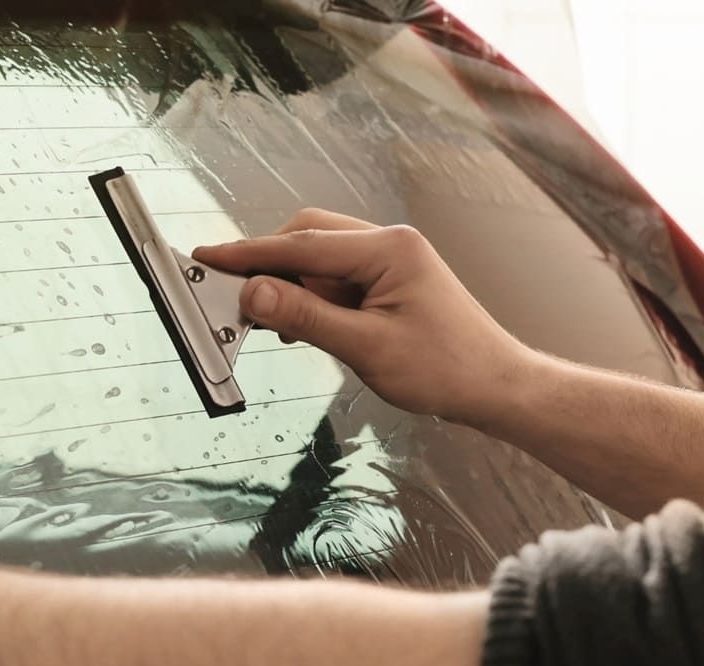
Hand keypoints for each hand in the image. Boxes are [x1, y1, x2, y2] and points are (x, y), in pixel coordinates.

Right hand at [192, 209, 533, 423]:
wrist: (495, 388)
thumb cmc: (447, 369)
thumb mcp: (367, 347)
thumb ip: (306, 315)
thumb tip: (254, 292)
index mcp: (388, 248)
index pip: (301, 244)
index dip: (248, 253)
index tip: (208, 258)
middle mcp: (388, 244)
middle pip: (306, 238)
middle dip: (267, 265)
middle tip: (232, 296)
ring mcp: (388, 261)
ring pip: (317, 258)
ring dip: (288, 285)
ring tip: (267, 321)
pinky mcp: (386, 282)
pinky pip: (333, 278)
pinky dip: (308, 297)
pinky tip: (298, 325)